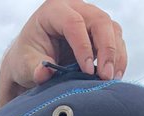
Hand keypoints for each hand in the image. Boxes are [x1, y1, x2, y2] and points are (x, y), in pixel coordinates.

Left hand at [0, 0, 126, 107]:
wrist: (34, 60)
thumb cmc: (28, 58)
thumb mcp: (25, 64)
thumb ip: (34, 69)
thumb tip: (44, 72)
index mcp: (53, 10)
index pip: (73, 23)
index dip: (83, 47)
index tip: (87, 71)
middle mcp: (75, 9)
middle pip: (99, 21)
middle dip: (107, 49)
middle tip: (106, 76)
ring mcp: (89, 19)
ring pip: (112, 29)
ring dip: (116, 55)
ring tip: (110, 79)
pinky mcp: (99, 32)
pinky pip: (116, 40)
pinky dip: (118, 59)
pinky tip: (114, 76)